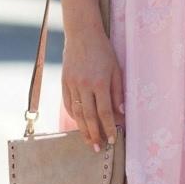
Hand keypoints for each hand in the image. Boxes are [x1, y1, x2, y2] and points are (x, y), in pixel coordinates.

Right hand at [62, 26, 124, 151]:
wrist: (82, 34)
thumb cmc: (103, 51)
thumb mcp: (116, 70)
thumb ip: (118, 92)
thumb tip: (120, 114)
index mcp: (100, 82)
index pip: (104, 112)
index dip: (108, 127)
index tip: (112, 139)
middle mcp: (84, 85)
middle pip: (88, 116)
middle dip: (94, 134)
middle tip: (99, 148)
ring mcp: (72, 84)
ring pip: (76, 113)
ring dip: (82, 130)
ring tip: (89, 142)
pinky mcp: (64, 82)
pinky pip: (68, 104)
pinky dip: (74, 116)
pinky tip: (79, 124)